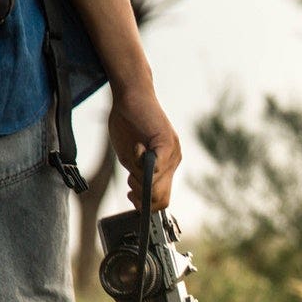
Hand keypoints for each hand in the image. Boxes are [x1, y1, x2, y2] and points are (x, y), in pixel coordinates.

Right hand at [108, 90, 180, 210]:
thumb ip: (137, 176)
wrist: (132, 96)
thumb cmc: (128, 125)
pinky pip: (157, 165)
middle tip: (130, 181)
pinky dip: (141, 160)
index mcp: (165, 168)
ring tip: (133, 158)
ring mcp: (173, 153)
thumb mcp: (131, 159)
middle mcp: (173, 163)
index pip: (162, 200)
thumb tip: (140, 198)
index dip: (146, 205)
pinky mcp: (168, 142)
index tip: (132, 197)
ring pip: (157, 184)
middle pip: (161, 198)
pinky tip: (136, 147)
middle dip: (141, 195)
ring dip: (139, 177)